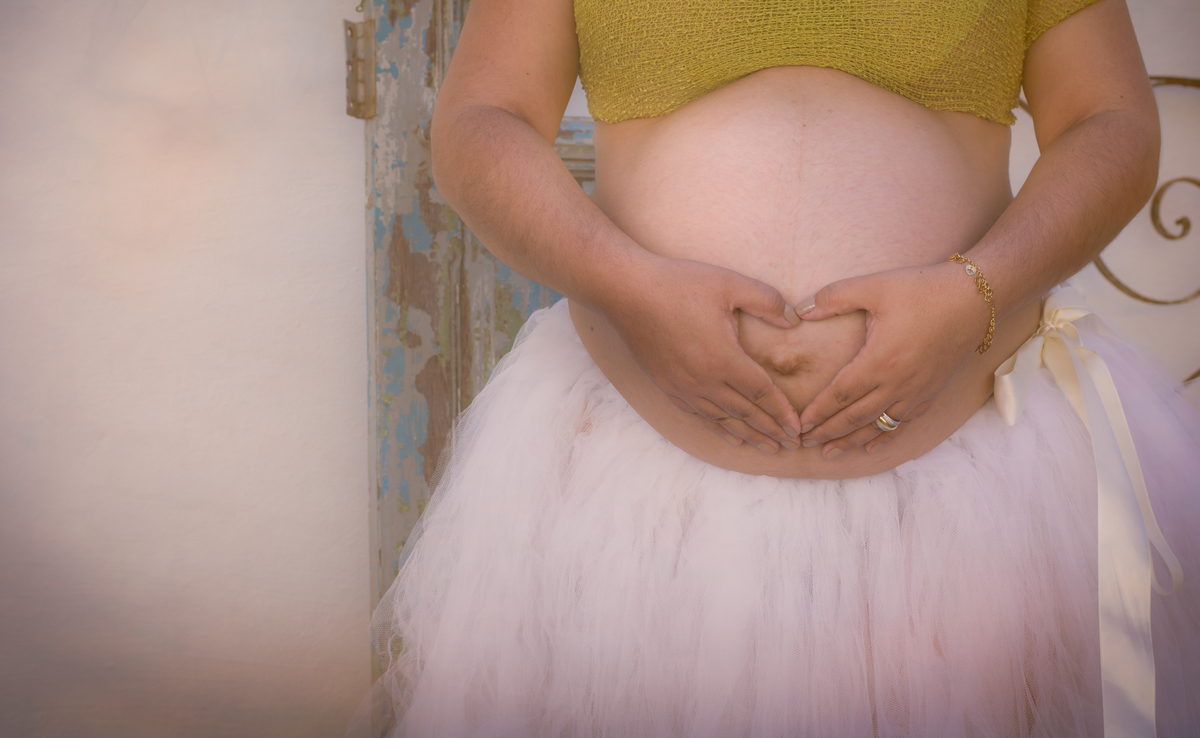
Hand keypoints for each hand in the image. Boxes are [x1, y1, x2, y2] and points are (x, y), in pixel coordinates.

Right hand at [600, 255, 803, 451]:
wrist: (627, 292)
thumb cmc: (679, 284)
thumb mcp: (729, 284)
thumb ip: (766, 301)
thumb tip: (792, 320)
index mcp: (724, 359)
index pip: (762, 393)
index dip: (782, 412)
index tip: (798, 428)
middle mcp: (704, 381)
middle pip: (744, 413)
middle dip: (770, 430)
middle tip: (791, 445)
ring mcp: (683, 386)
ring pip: (722, 419)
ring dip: (747, 435)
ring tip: (767, 447)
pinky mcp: (667, 385)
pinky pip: (698, 414)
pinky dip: (717, 428)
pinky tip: (729, 435)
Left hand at [795, 261, 988, 457]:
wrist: (975, 298)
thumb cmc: (923, 289)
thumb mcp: (874, 286)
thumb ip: (834, 297)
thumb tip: (801, 311)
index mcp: (879, 360)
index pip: (840, 394)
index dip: (818, 412)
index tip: (799, 424)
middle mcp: (898, 383)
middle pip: (855, 417)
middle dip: (828, 431)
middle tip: (804, 443)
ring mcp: (917, 391)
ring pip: (878, 426)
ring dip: (851, 440)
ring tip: (830, 452)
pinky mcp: (931, 392)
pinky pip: (904, 423)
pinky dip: (885, 437)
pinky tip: (872, 445)